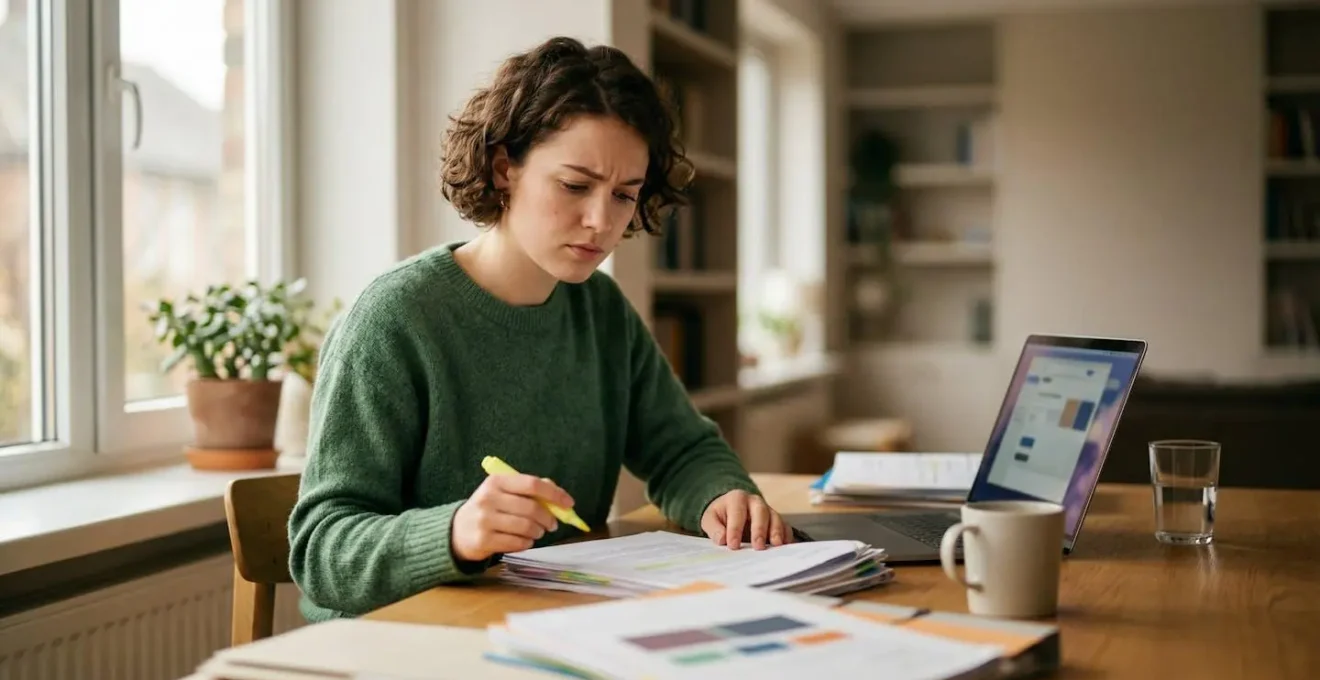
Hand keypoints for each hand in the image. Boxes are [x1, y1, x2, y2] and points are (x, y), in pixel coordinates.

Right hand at [451, 473, 575, 562]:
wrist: (458, 531)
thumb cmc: (489, 509)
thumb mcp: (503, 492)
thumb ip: (530, 490)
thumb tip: (559, 496)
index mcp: (496, 482)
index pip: (532, 484)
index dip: (554, 494)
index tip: (569, 504)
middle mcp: (488, 499)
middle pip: (531, 508)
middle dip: (548, 518)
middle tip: (552, 524)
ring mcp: (485, 520)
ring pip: (526, 527)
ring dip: (538, 532)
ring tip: (537, 532)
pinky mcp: (484, 540)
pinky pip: (518, 543)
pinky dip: (527, 543)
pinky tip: (525, 540)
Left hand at [700, 489, 792, 549]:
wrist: (730, 510)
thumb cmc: (720, 515)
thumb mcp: (710, 519)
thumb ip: (714, 528)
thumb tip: (722, 539)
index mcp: (737, 498)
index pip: (737, 513)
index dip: (735, 529)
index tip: (733, 545)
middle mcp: (755, 501)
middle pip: (761, 512)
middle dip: (759, 530)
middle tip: (758, 546)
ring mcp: (768, 510)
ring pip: (775, 518)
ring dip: (776, 532)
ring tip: (776, 545)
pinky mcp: (776, 520)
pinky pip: (785, 526)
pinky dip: (786, 536)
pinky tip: (785, 547)